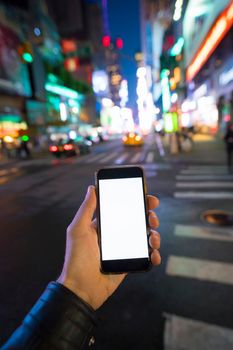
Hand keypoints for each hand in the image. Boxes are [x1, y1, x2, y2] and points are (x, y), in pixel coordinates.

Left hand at [57, 186, 160, 309]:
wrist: (81, 289)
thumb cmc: (76, 258)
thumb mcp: (78, 229)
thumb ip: (86, 209)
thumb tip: (92, 188)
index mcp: (104, 225)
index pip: (123, 208)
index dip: (137, 201)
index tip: (148, 197)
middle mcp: (115, 234)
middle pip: (138, 220)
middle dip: (149, 216)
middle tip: (152, 217)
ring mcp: (123, 249)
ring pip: (145, 237)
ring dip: (154, 235)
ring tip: (153, 238)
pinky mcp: (129, 263)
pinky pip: (146, 255)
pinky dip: (154, 254)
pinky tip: (154, 254)